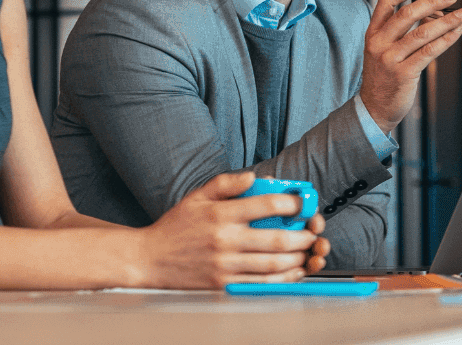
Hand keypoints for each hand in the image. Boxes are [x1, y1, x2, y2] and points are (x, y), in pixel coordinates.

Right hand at [137, 172, 324, 288]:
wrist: (149, 259)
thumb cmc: (176, 227)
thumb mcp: (197, 197)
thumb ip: (226, 183)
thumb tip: (254, 176)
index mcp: (221, 214)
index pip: (267, 205)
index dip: (294, 204)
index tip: (304, 205)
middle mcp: (225, 240)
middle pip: (277, 238)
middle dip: (303, 236)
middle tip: (312, 232)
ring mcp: (225, 264)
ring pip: (274, 263)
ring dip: (298, 257)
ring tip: (306, 250)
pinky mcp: (224, 284)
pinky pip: (262, 283)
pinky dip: (283, 278)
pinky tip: (293, 270)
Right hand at [360, 0, 461, 131]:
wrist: (374, 108)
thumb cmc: (383, 77)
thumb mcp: (383, 50)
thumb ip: (402, 32)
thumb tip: (432, 13)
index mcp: (373, 33)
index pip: (386, 1)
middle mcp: (379, 43)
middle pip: (408, 13)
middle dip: (434, 2)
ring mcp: (390, 59)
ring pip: (422, 32)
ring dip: (447, 21)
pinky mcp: (403, 73)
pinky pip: (429, 51)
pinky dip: (446, 40)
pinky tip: (456, 33)